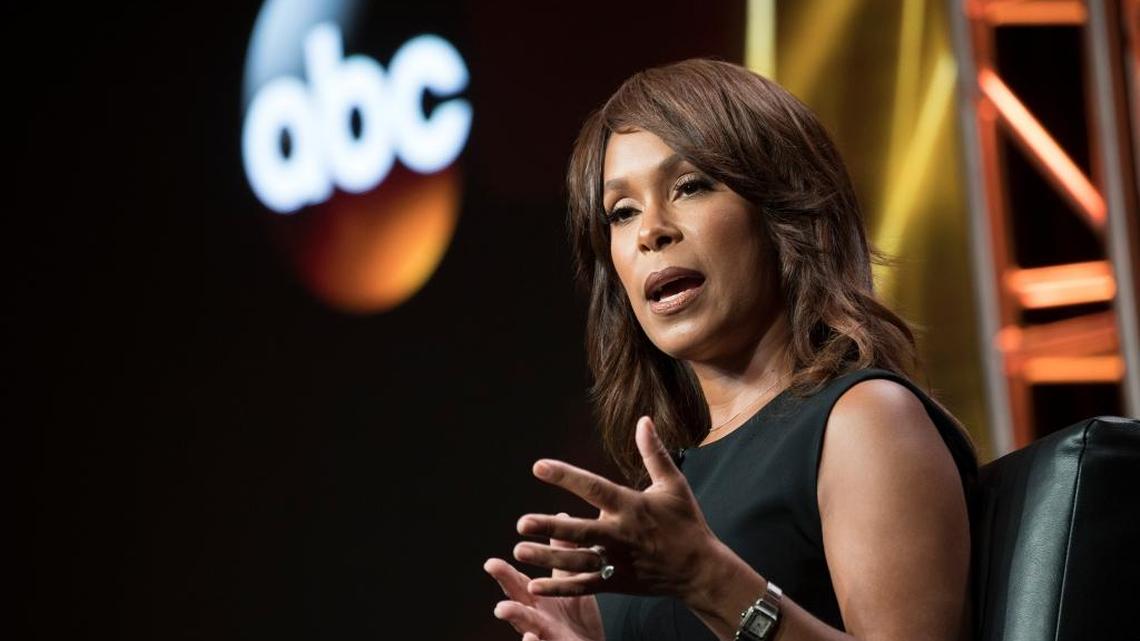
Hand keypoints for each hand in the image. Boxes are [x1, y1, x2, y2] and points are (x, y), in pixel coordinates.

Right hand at [485, 523, 603, 640]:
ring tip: (501, 607)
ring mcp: (544, 636)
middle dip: (504, 583)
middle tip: (491, 568)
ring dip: (514, 616)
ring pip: (526, 627)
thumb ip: (562, 555)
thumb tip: (561, 517)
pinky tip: (531, 638)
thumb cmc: (576, 619)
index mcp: (537, 599)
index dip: (505, 574)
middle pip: (517, 600)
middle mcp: (536, 617)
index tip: (489, 563)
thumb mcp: (570, 583)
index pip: (518, 583)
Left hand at [512, 416, 722, 603]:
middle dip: (550, 527)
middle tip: (521, 523)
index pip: (594, 488)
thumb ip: (654, 452)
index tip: (538, 466)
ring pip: (577, 560)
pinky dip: (560, 587)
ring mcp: (618, 561)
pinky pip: (584, 586)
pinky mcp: (617, 582)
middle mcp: (621, 534)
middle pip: (580, 531)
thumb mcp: (673, 484)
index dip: (566, 476)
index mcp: (631, 507)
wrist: (700, 570)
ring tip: (519, 550)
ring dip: (547, 557)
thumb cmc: (686, 522)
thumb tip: (644, 420)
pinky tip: (534, 584)